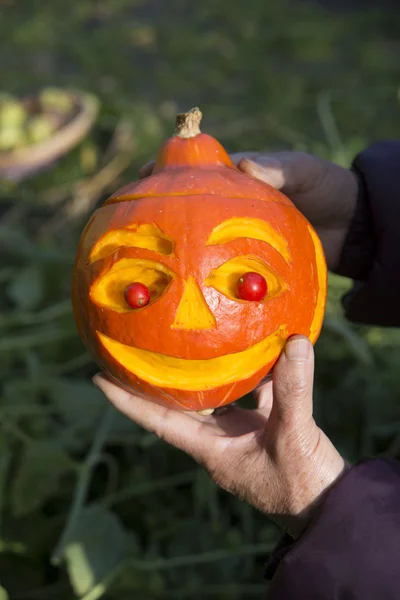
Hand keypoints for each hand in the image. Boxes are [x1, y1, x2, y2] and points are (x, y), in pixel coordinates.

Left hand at [93, 336, 345, 537]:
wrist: (328, 508)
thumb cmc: (302, 486)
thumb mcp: (294, 436)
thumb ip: (292, 389)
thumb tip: (294, 342)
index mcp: (210, 449)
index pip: (158, 422)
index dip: (127, 402)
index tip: (98, 378)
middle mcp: (218, 440)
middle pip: (179, 406)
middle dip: (158, 381)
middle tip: (138, 348)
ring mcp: (239, 435)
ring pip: (213, 398)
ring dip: (203, 373)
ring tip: (189, 342)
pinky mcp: (263, 429)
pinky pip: (249, 395)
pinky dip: (251, 374)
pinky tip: (258, 352)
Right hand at [140, 151, 357, 270]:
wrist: (352, 227)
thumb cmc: (327, 188)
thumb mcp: (305, 172)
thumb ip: (278, 168)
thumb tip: (245, 164)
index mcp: (238, 177)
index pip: (195, 169)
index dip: (167, 170)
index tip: (142, 175)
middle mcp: (230, 205)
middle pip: (187, 205)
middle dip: (159, 209)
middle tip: (127, 217)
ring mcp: (234, 236)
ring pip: (197, 236)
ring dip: (173, 244)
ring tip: (144, 255)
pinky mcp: (244, 261)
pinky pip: (218, 266)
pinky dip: (199, 271)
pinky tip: (182, 282)